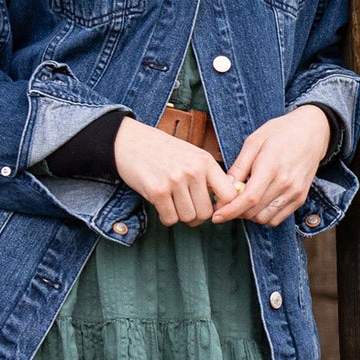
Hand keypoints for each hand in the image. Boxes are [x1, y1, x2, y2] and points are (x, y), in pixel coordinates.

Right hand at [112, 117, 241, 225]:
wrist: (129, 141)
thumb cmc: (162, 151)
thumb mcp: (191, 155)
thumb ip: (208, 175)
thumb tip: (227, 202)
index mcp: (205, 161)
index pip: (229, 194)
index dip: (223, 206)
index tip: (213, 208)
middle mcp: (192, 171)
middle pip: (206, 212)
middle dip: (197, 216)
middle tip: (187, 208)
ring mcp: (175, 181)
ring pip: (188, 217)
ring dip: (180, 216)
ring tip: (173, 204)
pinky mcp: (157, 191)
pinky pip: (170, 219)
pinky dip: (166, 217)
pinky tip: (162, 206)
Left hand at [212, 104, 331, 227]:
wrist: (312, 132)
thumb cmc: (280, 133)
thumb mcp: (254, 141)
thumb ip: (240, 166)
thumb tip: (225, 187)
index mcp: (271, 166)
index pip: (249, 199)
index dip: (230, 211)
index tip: (216, 215)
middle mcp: (285, 183)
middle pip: (254, 211)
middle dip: (235, 213)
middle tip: (225, 205)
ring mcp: (294, 193)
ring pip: (265, 219)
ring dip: (249, 216)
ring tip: (242, 203)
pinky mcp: (300, 199)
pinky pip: (277, 219)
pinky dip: (263, 216)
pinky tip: (257, 204)